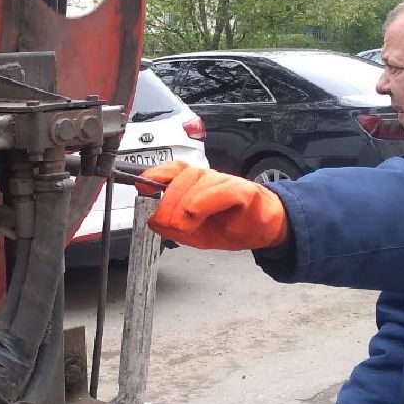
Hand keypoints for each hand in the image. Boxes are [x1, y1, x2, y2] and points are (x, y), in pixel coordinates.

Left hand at [136, 162, 287, 250]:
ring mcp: (226, 182)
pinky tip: (195, 213)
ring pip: (200, 180)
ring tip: (179, 224)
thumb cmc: (230, 225)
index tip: (141, 185)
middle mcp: (208, 178)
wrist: (263, 229)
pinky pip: (222, 191)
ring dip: (184, 203)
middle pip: (182, 176)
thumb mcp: (194, 233)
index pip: (172, 170)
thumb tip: (153, 222)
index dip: (155, 174)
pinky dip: (205, 201)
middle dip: (168, 201)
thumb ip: (172, 227)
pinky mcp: (244, 191)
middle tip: (163, 222)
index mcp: (193, 184)